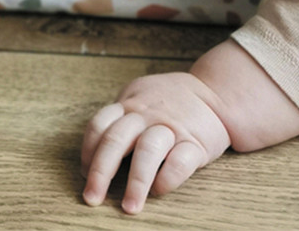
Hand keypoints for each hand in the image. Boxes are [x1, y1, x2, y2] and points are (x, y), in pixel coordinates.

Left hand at [81, 72, 229, 214]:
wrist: (215, 92)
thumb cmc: (171, 100)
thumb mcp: (141, 96)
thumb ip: (119, 118)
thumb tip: (92, 155)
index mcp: (131, 104)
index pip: (100, 124)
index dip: (88, 150)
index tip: (83, 173)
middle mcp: (147, 115)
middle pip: (116, 140)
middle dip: (101, 172)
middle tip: (92, 198)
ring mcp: (171, 127)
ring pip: (148, 151)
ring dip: (136, 181)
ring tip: (129, 207)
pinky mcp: (196, 142)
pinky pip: (180, 161)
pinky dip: (168, 178)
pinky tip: (159, 190)